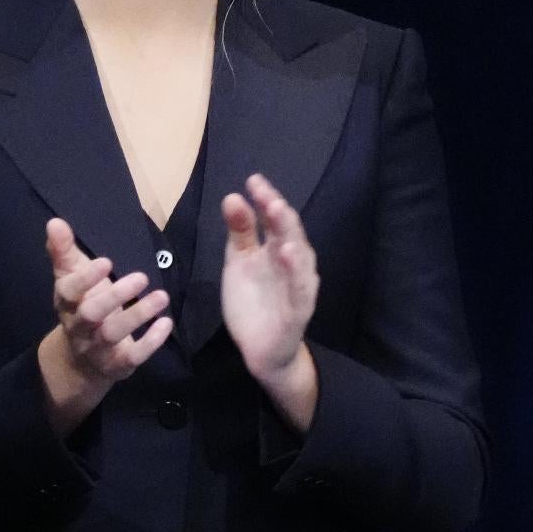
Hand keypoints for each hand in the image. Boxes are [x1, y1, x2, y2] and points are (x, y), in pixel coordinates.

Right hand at [43, 217, 173, 384]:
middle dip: (115, 296)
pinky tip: (166, 323)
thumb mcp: (70, 278)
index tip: (107, 262)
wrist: (78, 362)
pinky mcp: (116, 365)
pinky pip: (132, 357)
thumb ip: (63, 250)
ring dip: (138, 315)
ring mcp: (96, 348)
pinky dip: (150, 342)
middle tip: (142, 277)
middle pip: (91, 314)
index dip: (86, 279)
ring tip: (162, 296)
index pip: (69, 291)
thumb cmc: (80, 307)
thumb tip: (54, 222)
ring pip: (112, 334)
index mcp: (66, 303)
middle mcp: (78, 327)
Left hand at [220, 173, 319, 382]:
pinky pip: (300, 291)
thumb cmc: (253, 301)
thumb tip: (232, 196)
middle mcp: (292, 264)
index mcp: (277, 249)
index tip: (253, 180)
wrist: (260, 350)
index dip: (266, 199)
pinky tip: (287, 255)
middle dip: (279, 213)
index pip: (275, 219)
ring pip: (299, 259)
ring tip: (279, 215)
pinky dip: (296, 274)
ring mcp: (297, 287)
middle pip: (289, 233)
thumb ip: (239, 231)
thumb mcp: (239, 262)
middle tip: (266, 194)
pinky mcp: (297, 312)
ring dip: (290, 237)